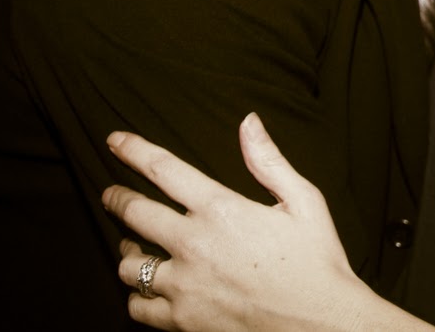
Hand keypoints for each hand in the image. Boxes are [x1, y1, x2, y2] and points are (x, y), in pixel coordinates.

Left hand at [104, 114, 396, 331]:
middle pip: (134, 213)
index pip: (163, 169)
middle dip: (116, 198)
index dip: (133, 150)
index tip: (115, 141)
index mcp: (220, 209)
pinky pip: (138, 307)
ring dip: (126, 250)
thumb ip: (269, 160)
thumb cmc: (317, 262)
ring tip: (132, 246)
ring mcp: (184, 286)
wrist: (323, 325)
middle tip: (111, 194)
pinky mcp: (182, 321)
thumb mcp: (304, 201)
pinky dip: (137, 296)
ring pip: (128, 264)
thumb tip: (249, 122)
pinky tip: (147, 288)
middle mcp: (194, 244)